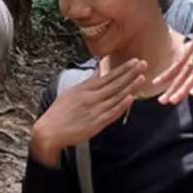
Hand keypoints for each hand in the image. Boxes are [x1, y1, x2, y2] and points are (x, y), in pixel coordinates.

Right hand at [30, 58, 147, 167]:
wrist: (49, 131)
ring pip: (116, 96)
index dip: (122, 69)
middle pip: (114, 83)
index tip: (134, 61)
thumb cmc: (60, 112)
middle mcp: (91, 97)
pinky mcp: (95, 123)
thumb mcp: (71, 92)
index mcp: (84, 89)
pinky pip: (111, 113)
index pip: (107, 76)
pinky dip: (121, 106)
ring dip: (130, 87)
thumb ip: (87, 82)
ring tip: (142, 77)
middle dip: (130, 73)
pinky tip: (130, 99)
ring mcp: (94, 110)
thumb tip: (97, 71)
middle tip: (143, 63)